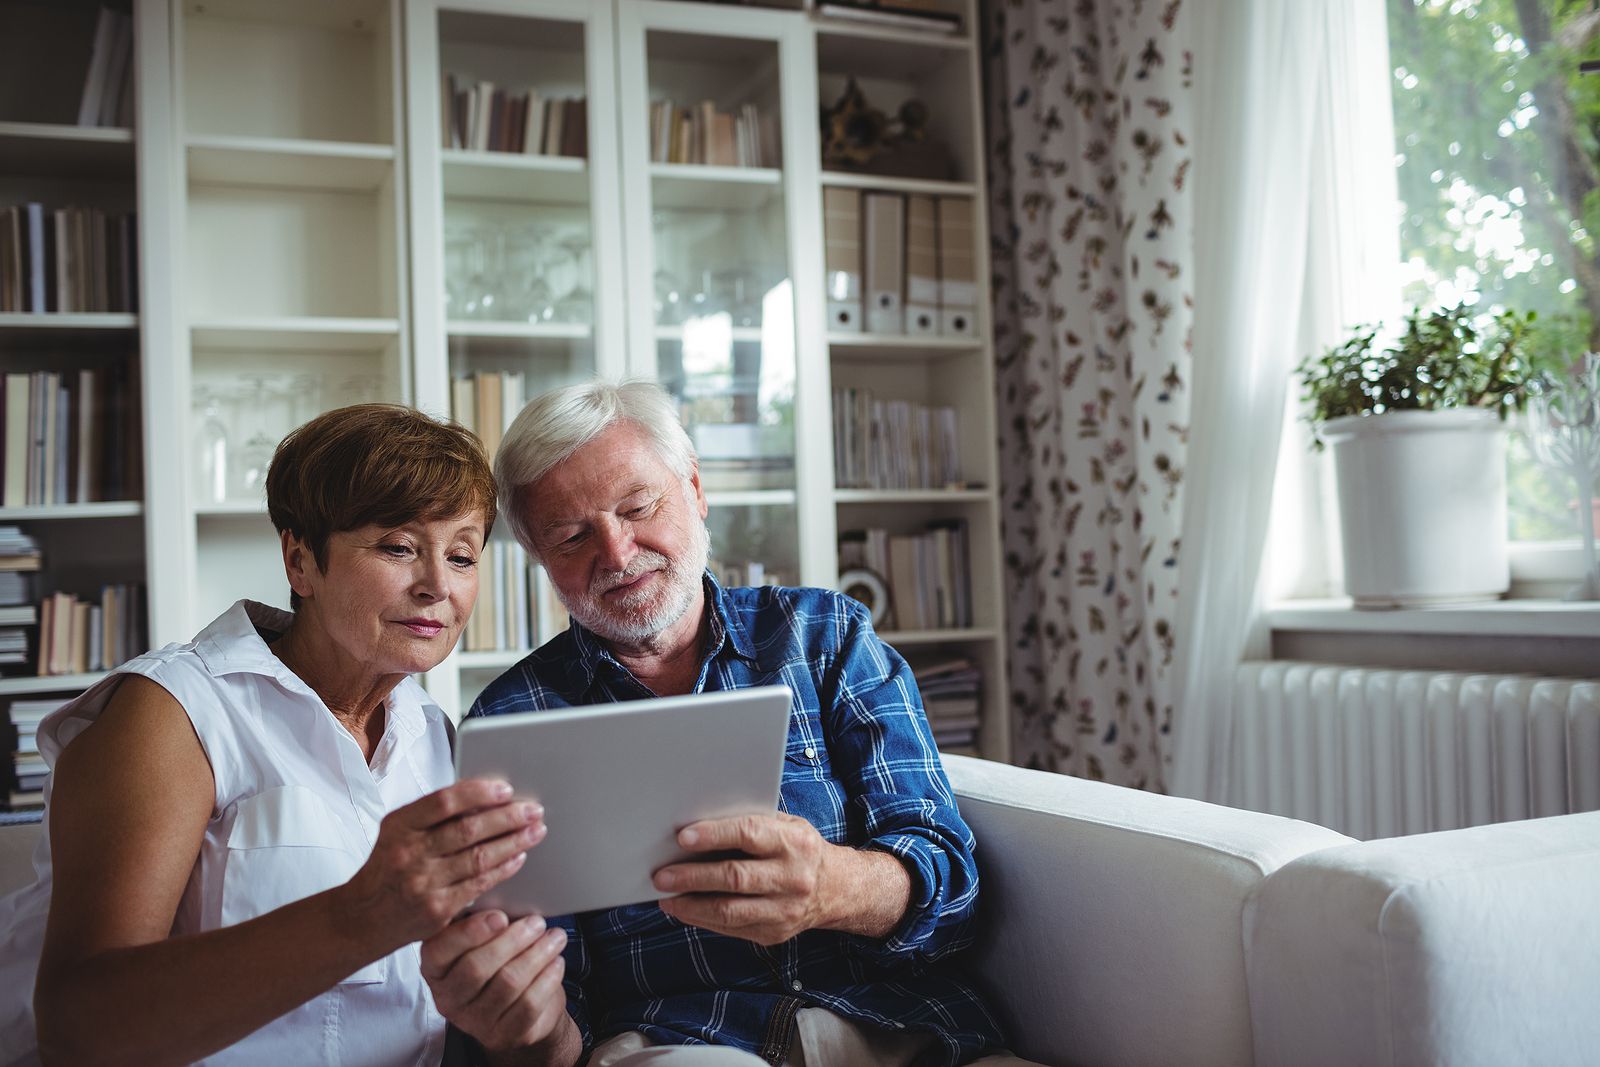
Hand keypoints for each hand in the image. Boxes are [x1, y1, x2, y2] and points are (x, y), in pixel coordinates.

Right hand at [339, 779, 544, 953]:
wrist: (363, 917)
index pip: (444, 802)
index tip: (505, 789)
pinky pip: (479, 884)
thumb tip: (482, 795)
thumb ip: (432, 815)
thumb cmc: (388, 867)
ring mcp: (423, 883)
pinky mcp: (437, 909)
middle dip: (508, 818)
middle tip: (533, 810)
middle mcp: (409, 853)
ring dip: (514, 842)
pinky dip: (503, 869)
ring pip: (479, 857)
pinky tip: (519, 857)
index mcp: (399, 826)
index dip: (479, 793)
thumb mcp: (398, 832)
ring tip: (535, 831)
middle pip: (468, 830)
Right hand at [421, 910, 570, 1055]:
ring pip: (507, 984)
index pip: (439, 950)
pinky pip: (528, 1005)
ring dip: (537, 955)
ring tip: (555, 937)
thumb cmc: (498, 962)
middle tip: (536, 922)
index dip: (469, 932)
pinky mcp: (502, 1034)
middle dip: (512, 940)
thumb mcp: (484, 939)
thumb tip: (506, 896)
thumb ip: (485, 920)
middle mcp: (448, 998)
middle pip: (476, 968)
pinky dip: (547, 979)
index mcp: (435, 968)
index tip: (499, 916)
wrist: (518, 1008)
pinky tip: (556, 962)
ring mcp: (473, 1021)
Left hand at [652, 812, 836, 944]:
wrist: (835, 889)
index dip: (714, 835)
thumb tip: (699, 827)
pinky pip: (731, 928)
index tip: (682, 837)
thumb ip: (752, 824)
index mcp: (794, 842)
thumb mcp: (786, 825)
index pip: (750, 834)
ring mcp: (785, 910)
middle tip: (662, 875)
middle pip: (735, 878)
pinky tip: (684, 909)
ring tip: (666, 897)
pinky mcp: (774, 934)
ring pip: (730, 911)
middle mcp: (792, 877)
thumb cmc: (798, 849)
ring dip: (691, 905)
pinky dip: (702, 919)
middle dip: (693, 877)